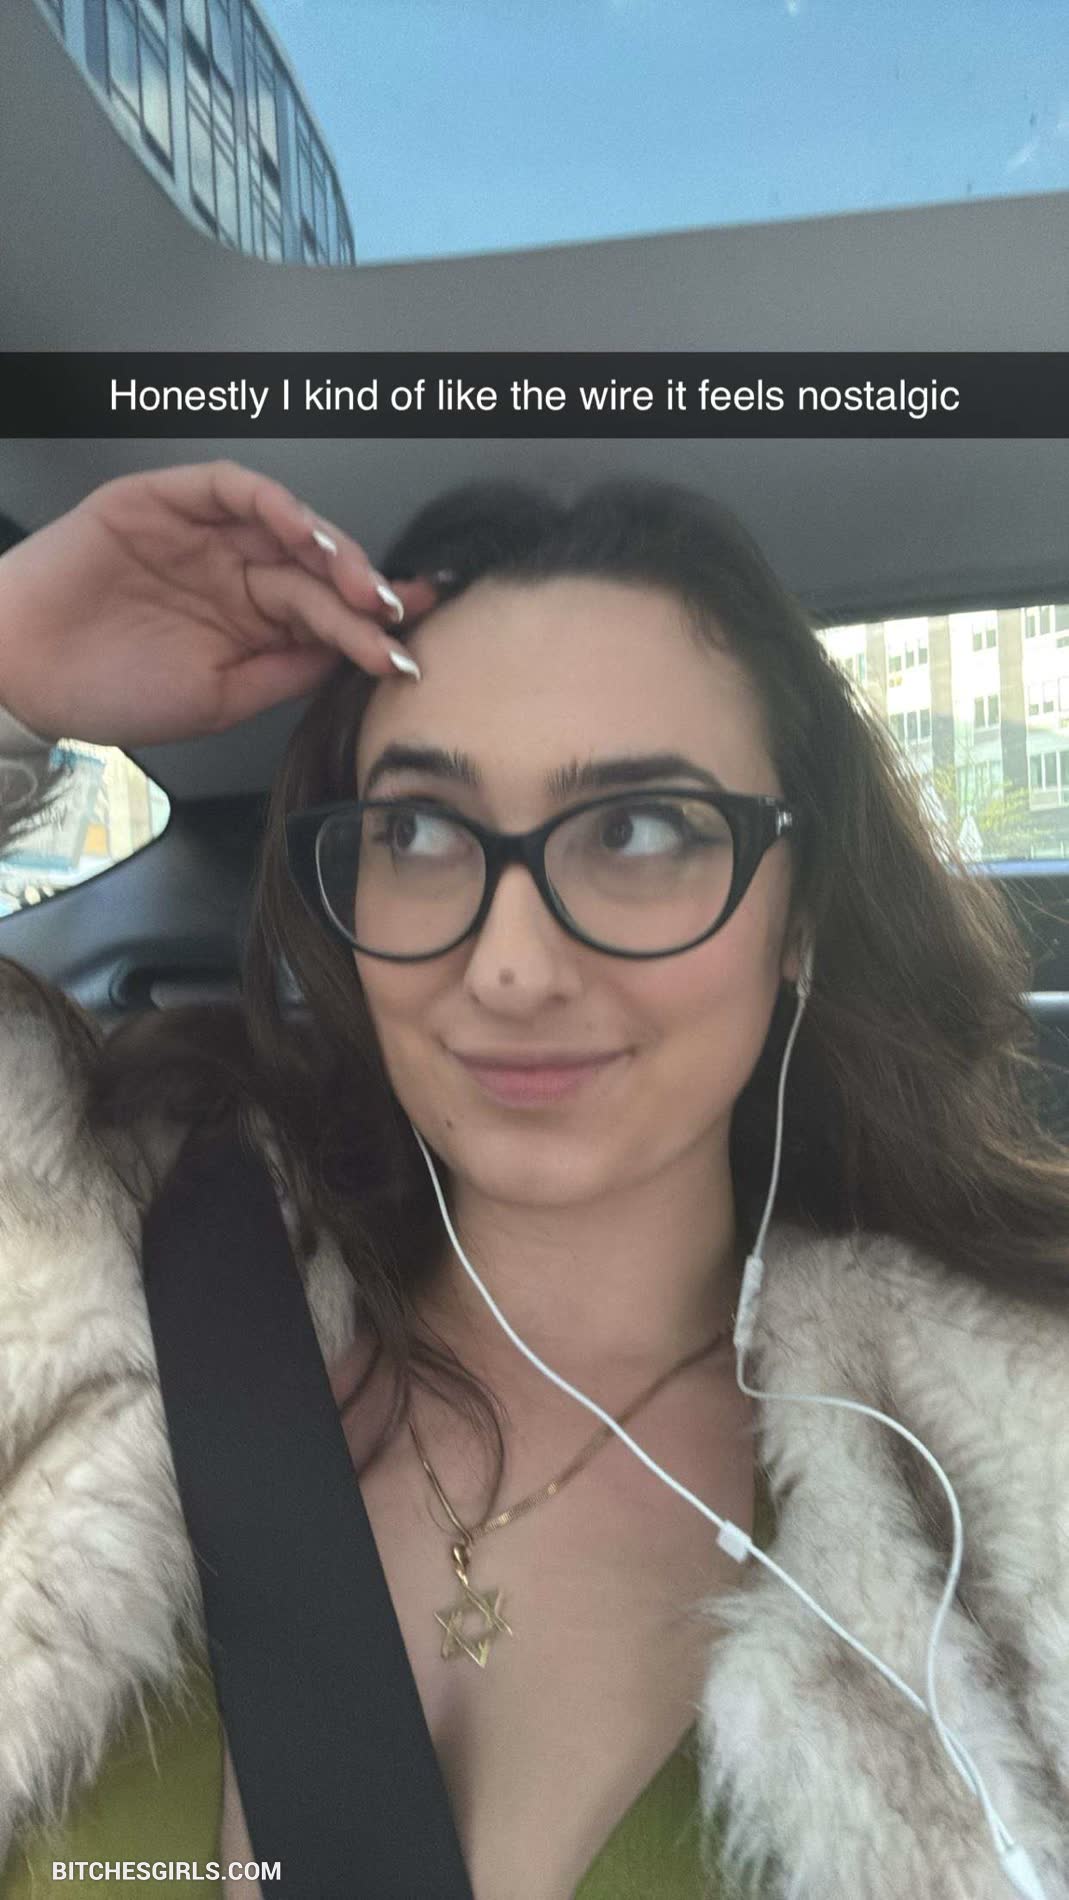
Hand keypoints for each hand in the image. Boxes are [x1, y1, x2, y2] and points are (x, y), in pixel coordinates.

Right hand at [0, 460, 437, 747]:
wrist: (24, 673)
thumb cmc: (110, 689)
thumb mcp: (218, 700)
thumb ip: (284, 671)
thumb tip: (350, 657)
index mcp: (250, 617)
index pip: (324, 612)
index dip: (370, 626)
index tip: (411, 647)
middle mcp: (235, 569)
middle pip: (316, 566)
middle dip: (363, 587)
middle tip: (397, 612)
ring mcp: (203, 532)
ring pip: (284, 522)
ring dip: (329, 545)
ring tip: (359, 580)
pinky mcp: (165, 499)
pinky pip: (230, 487)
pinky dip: (273, 503)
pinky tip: (302, 533)